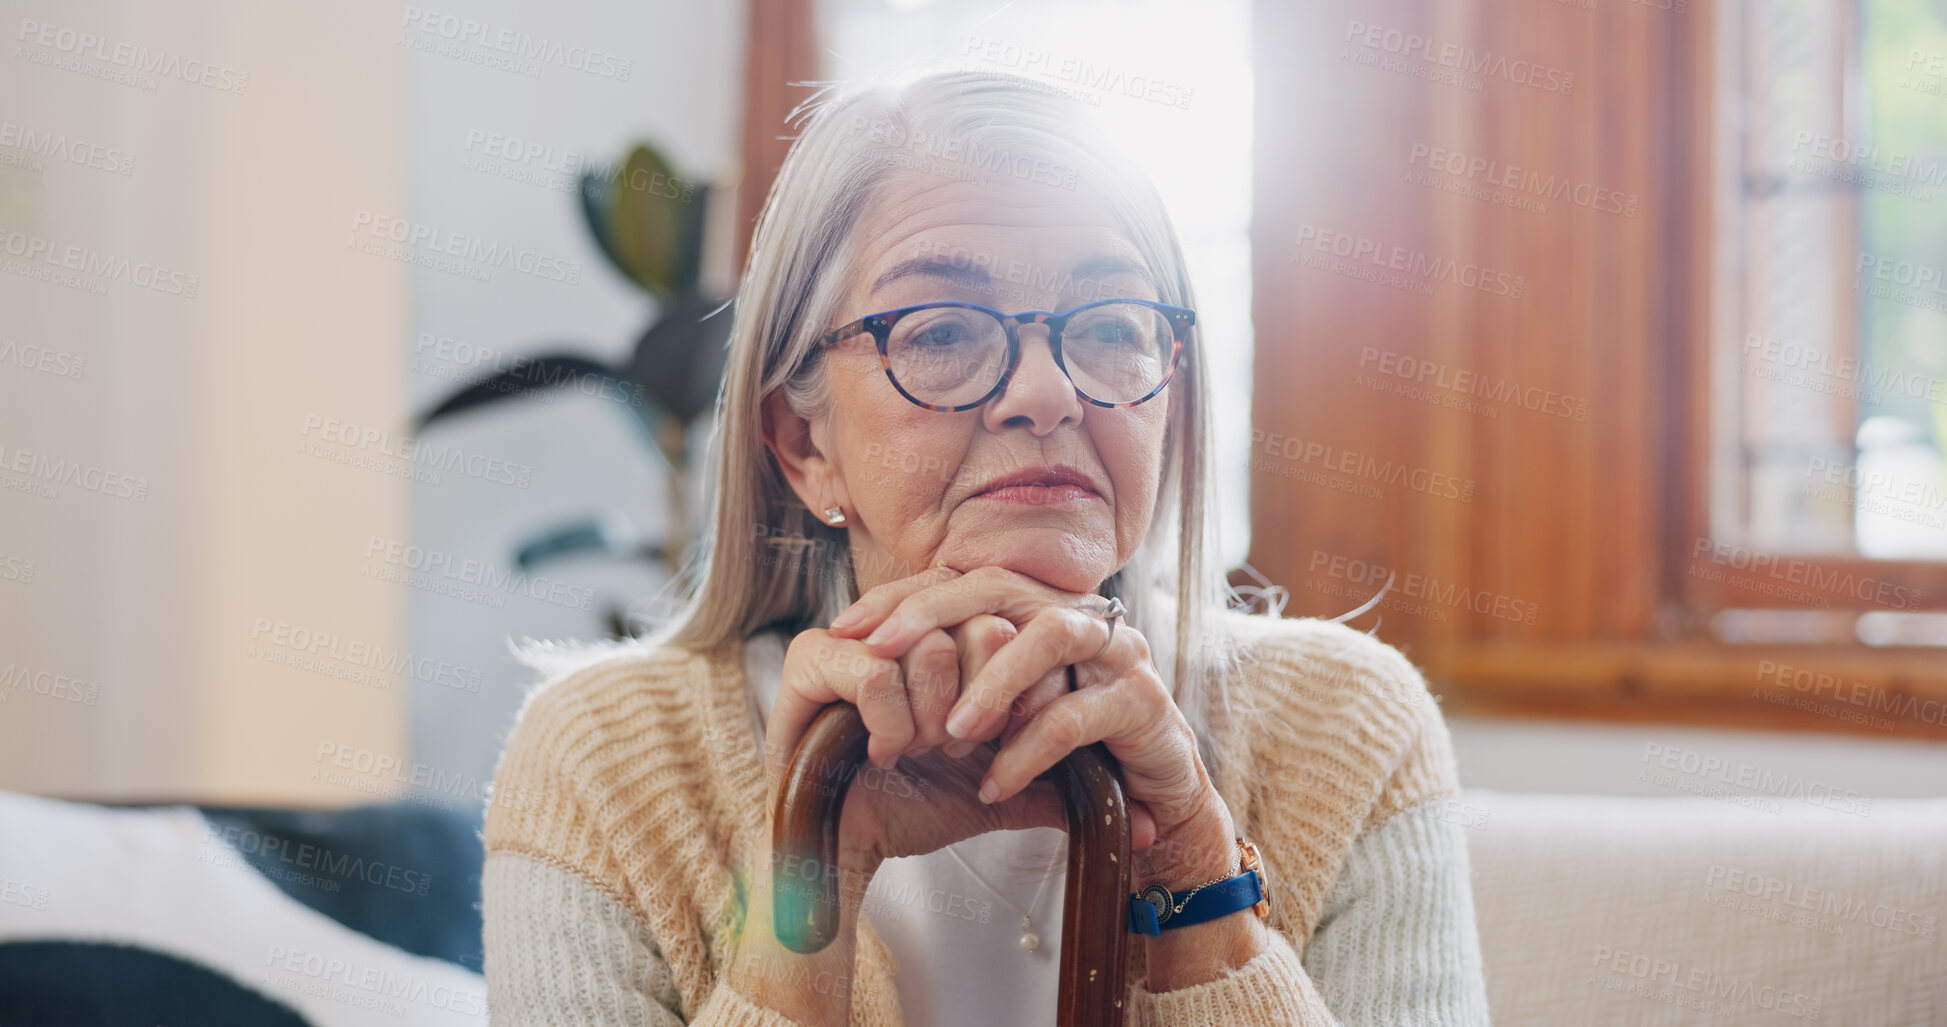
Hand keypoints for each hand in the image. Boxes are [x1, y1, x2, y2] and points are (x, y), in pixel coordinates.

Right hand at [764, 578, 1068, 869]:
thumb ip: (1059, 783)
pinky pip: (875, 671)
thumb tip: (1142, 820)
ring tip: (912, 751)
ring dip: (932, 719)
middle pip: (979, 628)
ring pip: (933, 647)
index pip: (1010, 625)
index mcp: (947, 639)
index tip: (987, 741)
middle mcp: (904, 626)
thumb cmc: (914, 810)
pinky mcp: (809, 658)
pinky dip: (889, 723)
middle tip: (949, 748)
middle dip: (978, 707)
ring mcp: (853, 635)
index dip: (1012, 690)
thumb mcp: (1000, 792)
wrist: (847, 850)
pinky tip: (883, 752)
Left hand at [826, 565, 1240, 889]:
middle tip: (878, 651)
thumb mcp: (1005, 715)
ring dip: (991, 683)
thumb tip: (871, 671)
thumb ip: (960, 684)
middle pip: (1000, 588)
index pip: (965, 580)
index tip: (846, 626)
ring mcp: (1119, 654)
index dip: (904, 598)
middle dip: (933, 615)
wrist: (1157, 807)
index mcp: (1043, 610)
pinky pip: (1074, 716)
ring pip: (1048, 635)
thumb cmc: (1069, 755)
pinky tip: (994, 786)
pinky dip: (1027, 752)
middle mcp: (1081, 617)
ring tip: (951, 733)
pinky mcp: (1144, 702)